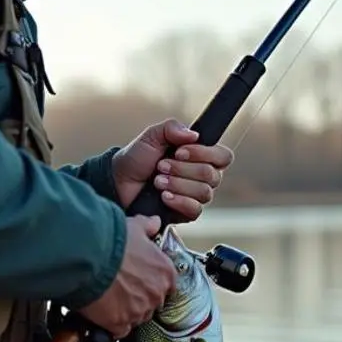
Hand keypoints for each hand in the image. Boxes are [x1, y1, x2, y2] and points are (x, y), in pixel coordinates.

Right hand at [78, 215, 175, 338]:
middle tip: (120, 287)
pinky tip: (103, 312)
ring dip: (125, 311)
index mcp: (165, 272)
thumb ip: (147, 226)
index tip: (139, 279)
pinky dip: (112, 324)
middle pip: (151, 303)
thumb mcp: (133, 227)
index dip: (151, 282)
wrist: (87, 257)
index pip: (167, 284)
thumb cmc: (111, 241)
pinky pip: (120, 330)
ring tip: (109, 298)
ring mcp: (139, 311)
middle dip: (139, 297)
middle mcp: (156, 294)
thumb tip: (154, 223)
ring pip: (136, 317)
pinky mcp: (120, 324)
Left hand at [113, 119, 233, 221]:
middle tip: (160, 166)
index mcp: (200, 156)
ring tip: (157, 181)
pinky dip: (179, 201)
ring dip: (178, 184)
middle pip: (213, 175)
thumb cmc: (136, 159)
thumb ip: (171, 128)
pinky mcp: (185, 213)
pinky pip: (195, 210)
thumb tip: (193, 135)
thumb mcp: (151, 136)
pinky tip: (163, 196)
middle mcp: (201, 176)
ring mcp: (194, 195)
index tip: (180, 151)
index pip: (223, 156)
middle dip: (183, 169)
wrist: (118, 182)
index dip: (205, 154)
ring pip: (205, 193)